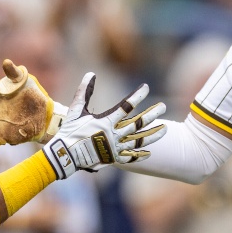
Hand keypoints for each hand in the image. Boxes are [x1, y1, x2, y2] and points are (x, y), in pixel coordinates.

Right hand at [42, 73, 165, 178]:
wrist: (65, 155)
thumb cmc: (70, 131)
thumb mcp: (76, 109)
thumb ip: (84, 91)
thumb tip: (90, 74)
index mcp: (106, 121)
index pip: (126, 106)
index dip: (137, 96)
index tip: (145, 88)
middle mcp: (114, 134)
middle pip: (138, 123)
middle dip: (152, 114)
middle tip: (163, 106)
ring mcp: (115, 147)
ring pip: (139, 141)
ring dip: (153, 134)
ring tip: (166, 128)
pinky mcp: (113, 158)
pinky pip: (130, 157)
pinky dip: (141, 155)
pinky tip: (150, 151)